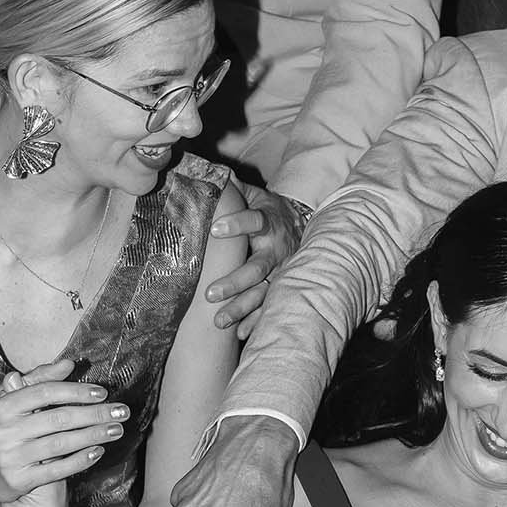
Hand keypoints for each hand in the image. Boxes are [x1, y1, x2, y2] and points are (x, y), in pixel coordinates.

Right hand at [0, 359, 127, 506]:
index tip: (102, 392)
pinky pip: (57, 469)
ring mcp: (10, 456)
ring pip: (61, 443)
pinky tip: (98, 452)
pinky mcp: (19, 480)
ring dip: (94, 435)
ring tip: (117, 430)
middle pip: (58, 418)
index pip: (45, 392)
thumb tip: (68, 364)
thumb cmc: (7, 435)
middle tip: (122, 411)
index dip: (76, 391)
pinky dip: (80, 460)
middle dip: (95, 414)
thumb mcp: (15, 408)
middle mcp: (4, 431)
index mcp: (3, 407)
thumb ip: (41, 384)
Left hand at [206, 191, 309, 338]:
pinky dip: (257, 322)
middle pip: (257, 267)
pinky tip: (239, 334)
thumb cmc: (267, 210)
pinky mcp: (283, 288)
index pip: (254, 221)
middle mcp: (277, 250)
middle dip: (234, 281)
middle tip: (209, 293)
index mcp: (268, 223)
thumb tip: (205, 172)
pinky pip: (270, 308)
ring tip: (218, 321)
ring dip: (242, 307)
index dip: (237, 224)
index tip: (215, 228)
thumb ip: (232, 188)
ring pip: (263, 293)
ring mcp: (282, 272)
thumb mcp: (254, 195)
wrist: (300, 227)